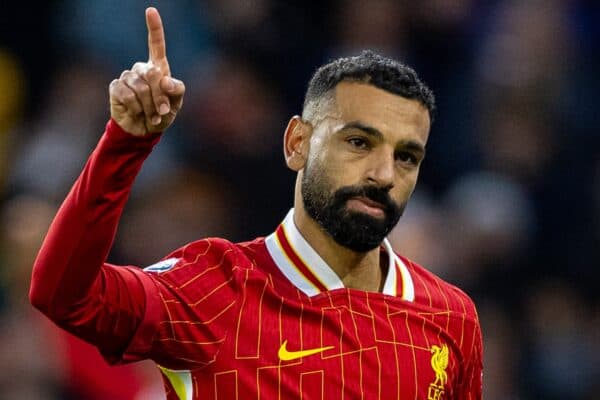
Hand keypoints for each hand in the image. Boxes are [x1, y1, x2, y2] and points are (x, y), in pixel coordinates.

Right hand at [109, 7, 184, 135]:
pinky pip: (128, 95)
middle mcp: (141, 69)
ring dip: (149, 106)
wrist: (144, 131)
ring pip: (141, 87)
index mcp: (158, 68)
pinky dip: (136, 107)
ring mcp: (127, 77)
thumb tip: (165, 81)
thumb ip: (176, 91)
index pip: (156, 44)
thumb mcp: (176, 105)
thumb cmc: (161, 115)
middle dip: (160, 97)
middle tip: (163, 112)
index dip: (154, 27)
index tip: (151, 10)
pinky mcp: (115, 87)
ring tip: (151, 115)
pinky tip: (137, 112)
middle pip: (153, 74)